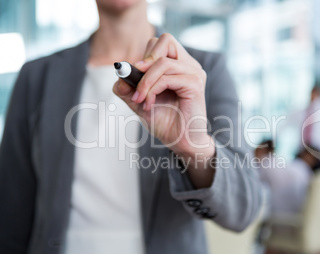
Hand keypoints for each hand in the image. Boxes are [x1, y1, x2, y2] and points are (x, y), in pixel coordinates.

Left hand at [113, 33, 214, 161]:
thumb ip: (128, 88)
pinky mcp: (195, 84)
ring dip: (145, 82)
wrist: (181, 142)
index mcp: (179, 65)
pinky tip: (148, 104)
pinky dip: (152, 90)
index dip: (145, 56)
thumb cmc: (165, 122)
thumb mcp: (140, 102)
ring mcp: (194, 73)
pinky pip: (167, 78)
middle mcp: (189, 65)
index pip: (161, 43)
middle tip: (136, 83)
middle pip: (165, 40)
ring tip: (140, 100)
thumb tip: (120, 75)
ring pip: (163, 62)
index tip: (133, 77)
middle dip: (145, 61)